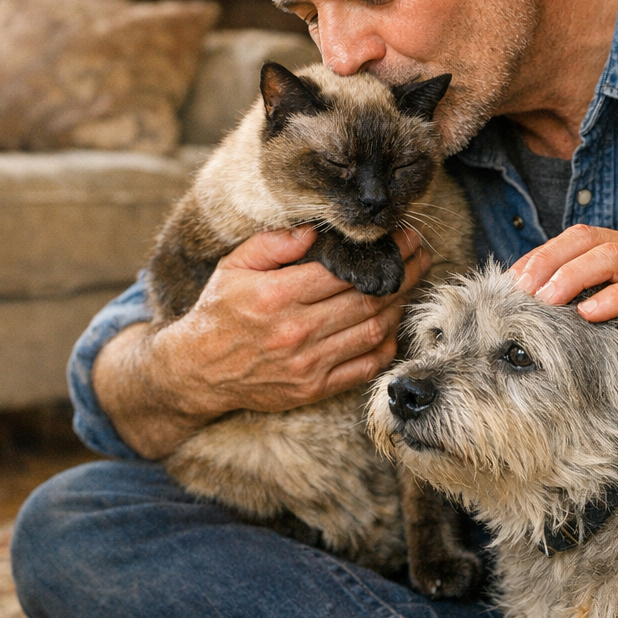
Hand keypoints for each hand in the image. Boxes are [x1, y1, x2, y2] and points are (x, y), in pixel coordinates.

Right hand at [96, 226, 431, 458]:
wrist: (195, 371)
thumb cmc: (218, 312)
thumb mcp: (233, 267)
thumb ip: (273, 244)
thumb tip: (313, 229)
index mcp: (277, 295)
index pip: (345, 271)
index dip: (383, 253)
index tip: (403, 238)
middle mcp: (296, 330)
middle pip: (367, 299)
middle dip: (404, 274)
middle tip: (422, 255)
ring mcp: (308, 363)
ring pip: (372, 331)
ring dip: (401, 306)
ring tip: (415, 283)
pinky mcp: (314, 388)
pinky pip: (364, 367)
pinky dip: (386, 346)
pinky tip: (394, 325)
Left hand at [510, 225, 617, 368]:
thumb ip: (608, 305)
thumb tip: (555, 324)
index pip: (576, 238)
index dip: (540, 254)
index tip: (510, 281)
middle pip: (585, 239)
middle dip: (546, 261)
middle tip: (518, 289)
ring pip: (610, 256)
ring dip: (572, 276)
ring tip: (545, 299)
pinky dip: (613, 298)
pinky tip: (589, 314)